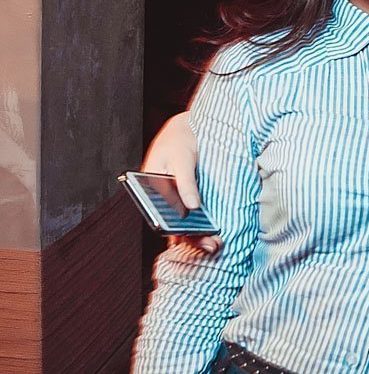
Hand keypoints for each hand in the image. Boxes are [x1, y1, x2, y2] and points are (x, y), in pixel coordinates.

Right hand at [143, 112, 217, 254]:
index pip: (157, 217)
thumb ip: (185, 182)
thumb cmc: (179, 140)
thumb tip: (192, 207)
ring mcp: (176, 201)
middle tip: (209, 245)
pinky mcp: (190, 199)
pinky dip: (203, 228)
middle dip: (190, 238)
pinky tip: (215, 237)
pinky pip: (194, 218)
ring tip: (215, 245)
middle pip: (172, 225)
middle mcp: (161, 199)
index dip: (171, 231)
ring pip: (184, 225)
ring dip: (198, 237)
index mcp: (149, 190)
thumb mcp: (181, 159)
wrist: (190, 128)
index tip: (185, 238)